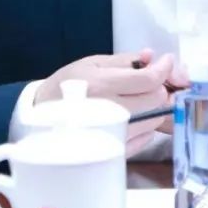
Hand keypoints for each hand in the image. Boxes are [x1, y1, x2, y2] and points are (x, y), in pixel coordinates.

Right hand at [35, 48, 173, 155]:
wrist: (42, 116)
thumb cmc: (68, 85)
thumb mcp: (93, 63)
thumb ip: (126, 60)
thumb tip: (151, 56)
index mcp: (102, 85)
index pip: (150, 80)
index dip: (164, 68)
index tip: (166, 61)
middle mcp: (110, 112)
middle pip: (157, 100)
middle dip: (159, 87)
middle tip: (150, 80)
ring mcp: (113, 135)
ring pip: (155, 119)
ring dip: (153, 106)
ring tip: (137, 98)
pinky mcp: (115, 151)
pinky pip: (146, 138)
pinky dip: (146, 124)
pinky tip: (132, 116)